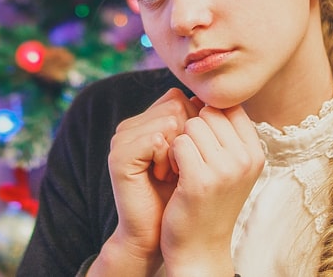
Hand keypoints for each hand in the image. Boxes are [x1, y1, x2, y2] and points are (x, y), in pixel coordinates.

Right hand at [91, 88, 201, 275]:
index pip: (177, 98)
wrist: (156, 234)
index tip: (193, 156)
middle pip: (175, 104)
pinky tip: (163, 176)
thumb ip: (196, 129)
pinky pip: (156, 138)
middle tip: (182, 166)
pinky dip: (167, 158)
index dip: (195, 123)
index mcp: (144, 123)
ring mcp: (122, 139)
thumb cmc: (179, 197)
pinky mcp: (119, 156)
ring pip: (169, 119)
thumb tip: (213, 102)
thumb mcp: (192, 157)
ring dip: (180, 148)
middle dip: (189, 135)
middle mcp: (130, 126)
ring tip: (173, 173)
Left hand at [160, 104, 264, 273]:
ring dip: (180, 142)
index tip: (201, 142)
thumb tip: (202, 96)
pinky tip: (173, 175)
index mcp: (255, 152)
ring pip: (191, 125)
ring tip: (182, 167)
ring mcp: (225, 170)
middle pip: (208, 112)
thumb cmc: (209, 201)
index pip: (229, 107)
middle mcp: (246, 159)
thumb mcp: (229, 166)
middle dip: (192, 129)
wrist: (199, 248)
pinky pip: (178, 143)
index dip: (207, 117)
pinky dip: (169, 155)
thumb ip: (224, 133)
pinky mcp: (200, 180)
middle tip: (189, 156)